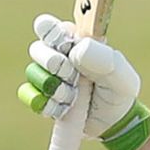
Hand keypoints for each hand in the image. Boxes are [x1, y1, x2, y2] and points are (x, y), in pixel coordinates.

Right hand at [17, 14, 149, 149]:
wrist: (113, 123)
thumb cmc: (118, 91)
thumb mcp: (119, 75)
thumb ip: (102, 59)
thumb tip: (77, 49)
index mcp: (76, 42)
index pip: (50, 26)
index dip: (48, 31)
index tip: (61, 46)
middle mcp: (59, 56)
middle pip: (37, 49)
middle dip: (53, 64)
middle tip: (72, 76)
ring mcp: (49, 76)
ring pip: (33, 73)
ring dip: (55, 88)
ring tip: (74, 96)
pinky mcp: (42, 97)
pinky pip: (30, 96)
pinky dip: (48, 104)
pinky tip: (65, 109)